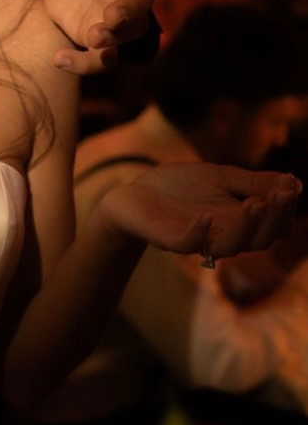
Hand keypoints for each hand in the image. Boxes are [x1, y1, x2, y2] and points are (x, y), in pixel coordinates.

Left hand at [43, 0, 163, 73]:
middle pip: (140, 3)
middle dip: (130, 10)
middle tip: (114, 14)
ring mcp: (114, 15)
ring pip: (125, 35)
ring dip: (112, 40)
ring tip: (94, 37)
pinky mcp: (96, 35)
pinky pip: (97, 58)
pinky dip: (81, 63)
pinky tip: (58, 58)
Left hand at [101, 163, 300, 263]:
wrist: (132, 194)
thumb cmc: (178, 187)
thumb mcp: (219, 177)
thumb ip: (252, 182)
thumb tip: (294, 181)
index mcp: (238, 223)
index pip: (273, 227)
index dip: (285, 210)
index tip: (291, 186)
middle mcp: (223, 237)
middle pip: (260, 240)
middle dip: (274, 219)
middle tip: (281, 195)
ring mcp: (196, 240)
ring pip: (229, 247)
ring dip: (246, 227)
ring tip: (256, 203)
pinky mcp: (168, 240)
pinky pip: (187, 245)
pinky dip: (199, 233)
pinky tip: (207, 216)